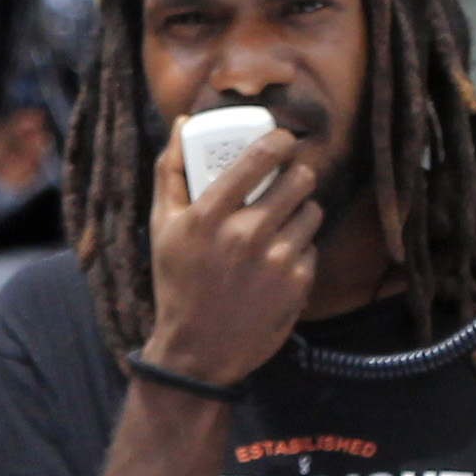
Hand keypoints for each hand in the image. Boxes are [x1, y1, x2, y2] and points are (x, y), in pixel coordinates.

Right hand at [139, 127, 317, 388]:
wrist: (198, 351)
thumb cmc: (177, 283)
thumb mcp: (162, 227)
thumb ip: (169, 171)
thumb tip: (183, 123)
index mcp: (209, 216)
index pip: (259, 158)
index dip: (280, 141)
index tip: (284, 140)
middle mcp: (245, 235)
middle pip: (298, 180)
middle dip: (297, 174)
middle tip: (289, 180)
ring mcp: (276, 262)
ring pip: (312, 211)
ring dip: (302, 210)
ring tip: (284, 220)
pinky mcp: (297, 285)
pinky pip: (313, 247)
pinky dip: (301, 248)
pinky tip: (281, 258)